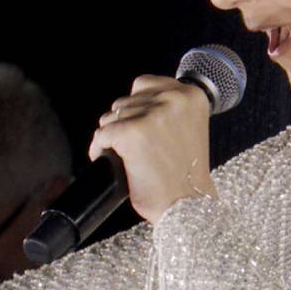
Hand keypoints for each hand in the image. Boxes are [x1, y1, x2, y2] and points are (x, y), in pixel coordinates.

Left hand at [89, 76, 215, 224]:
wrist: (188, 205)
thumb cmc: (185, 174)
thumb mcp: (188, 127)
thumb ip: (167, 109)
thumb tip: (130, 103)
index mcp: (191, 95)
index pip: (143, 84)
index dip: (136, 107)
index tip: (140, 127)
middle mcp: (174, 99)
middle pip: (124, 101)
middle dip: (123, 123)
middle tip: (135, 148)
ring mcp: (152, 115)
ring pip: (110, 117)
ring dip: (112, 137)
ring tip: (127, 157)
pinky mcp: (132, 133)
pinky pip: (101, 136)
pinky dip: (99, 150)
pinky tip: (110, 161)